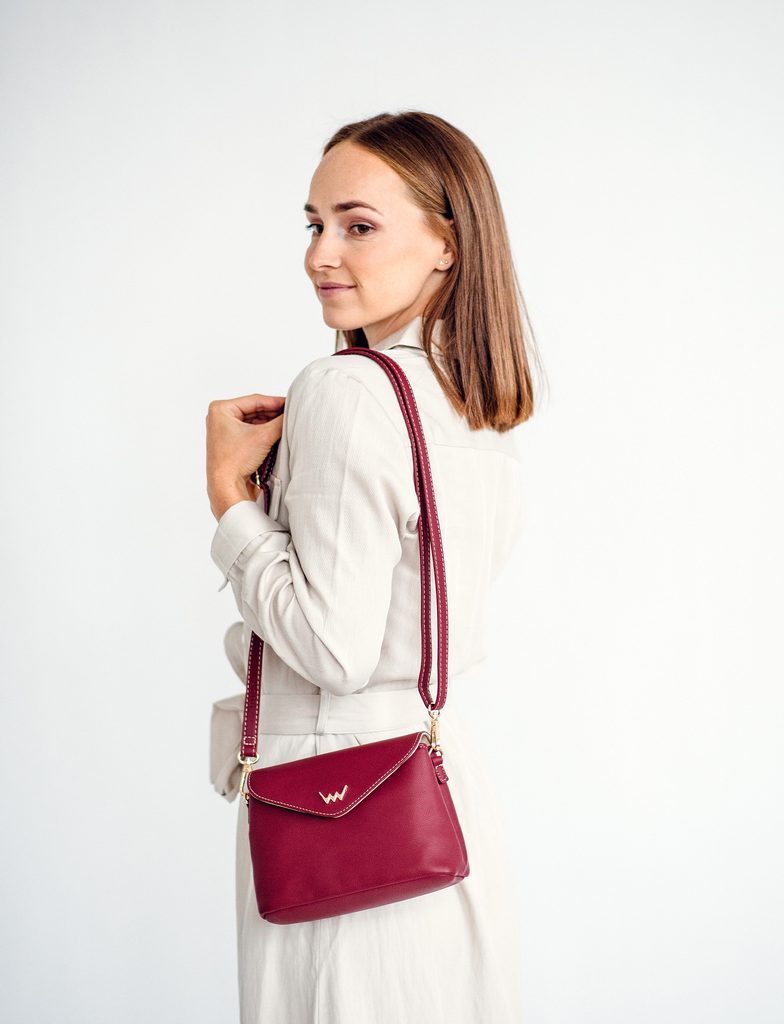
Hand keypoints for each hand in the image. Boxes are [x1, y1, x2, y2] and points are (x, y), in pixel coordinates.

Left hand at [206, 393, 285, 519]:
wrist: (226, 488)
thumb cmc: (234, 462)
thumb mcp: (263, 436)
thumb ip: (281, 422)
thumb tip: (294, 413)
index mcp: (221, 409)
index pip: (255, 400)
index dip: (276, 402)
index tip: (292, 403)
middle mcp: (221, 418)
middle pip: (255, 411)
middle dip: (274, 414)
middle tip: (292, 414)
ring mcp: (226, 431)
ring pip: (255, 422)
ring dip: (271, 424)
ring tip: (287, 425)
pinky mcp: (232, 443)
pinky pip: (252, 432)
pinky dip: (265, 433)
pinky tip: (278, 434)